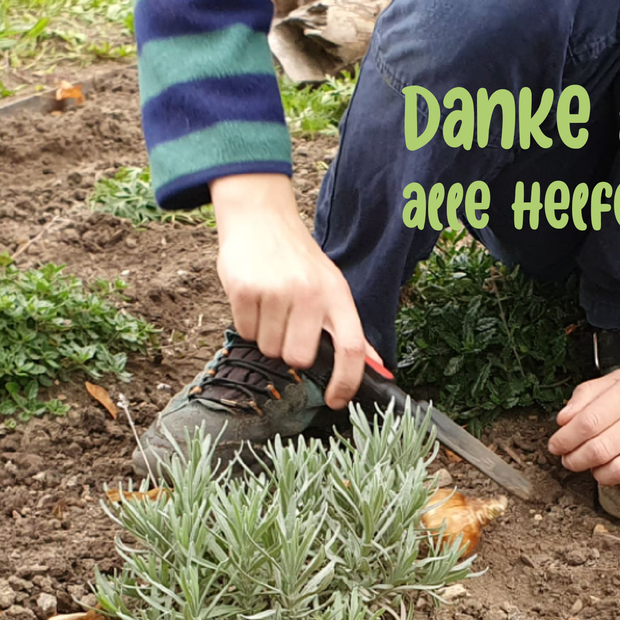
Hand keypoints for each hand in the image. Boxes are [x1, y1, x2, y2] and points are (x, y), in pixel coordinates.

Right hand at [210, 173, 382, 408]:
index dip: (345, 381)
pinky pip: (245, 331)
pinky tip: (254, 299)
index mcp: (337, 296)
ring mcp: (276, 291)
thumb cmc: (300, 261)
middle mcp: (310, 293)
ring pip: (268, 349)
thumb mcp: (332, 287)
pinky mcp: (245, 289)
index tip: (336, 401)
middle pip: (298, 358)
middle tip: (287, 326)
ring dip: (266, 336)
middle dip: (289, 352)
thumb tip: (375, 365)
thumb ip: (350, 329)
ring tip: (270, 307)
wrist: (262, 218)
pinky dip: (247, 323)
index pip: (350, 349)